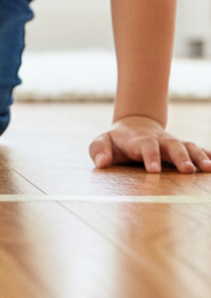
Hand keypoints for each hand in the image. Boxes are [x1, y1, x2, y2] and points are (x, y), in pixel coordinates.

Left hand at [89, 115, 210, 172]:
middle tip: (188, 170)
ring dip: (199, 157)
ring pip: (189, 147)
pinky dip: (209, 156)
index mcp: (139, 140)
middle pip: (172, 146)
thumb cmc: (116, 141)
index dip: (150, 156)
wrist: (134, 126)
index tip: (154, 171)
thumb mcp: (102, 142)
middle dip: (180, 157)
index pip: (145, 146)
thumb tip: (101, 163)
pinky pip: (200, 150)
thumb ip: (98, 150)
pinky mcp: (184, 149)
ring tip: (209, 169)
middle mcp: (160, 141)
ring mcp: (173, 144)